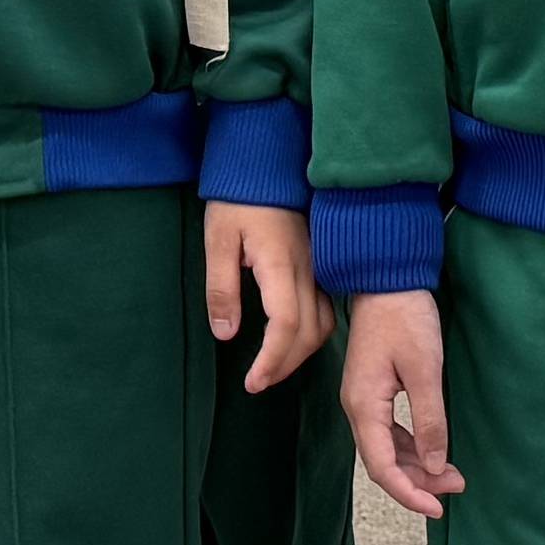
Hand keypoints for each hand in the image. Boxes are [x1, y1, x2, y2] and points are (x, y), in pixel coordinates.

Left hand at [207, 198, 323, 394]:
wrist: (268, 162)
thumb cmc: (239, 198)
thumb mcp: (218, 240)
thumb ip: (222, 288)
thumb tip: (226, 334)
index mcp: (281, 265)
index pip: (286, 326)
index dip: (271, 360)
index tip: (253, 381)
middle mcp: (308, 270)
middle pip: (309, 333)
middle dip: (285, 366)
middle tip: (258, 382)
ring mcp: (318, 267)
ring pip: (323, 324)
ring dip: (301, 354)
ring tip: (273, 367)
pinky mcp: (319, 264)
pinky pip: (325, 309)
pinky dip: (311, 334)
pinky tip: (292, 340)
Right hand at [343, 294, 455, 519]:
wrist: (387, 279)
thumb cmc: (405, 318)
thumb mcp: (424, 369)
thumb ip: (430, 419)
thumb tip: (436, 465)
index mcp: (364, 405)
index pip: (381, 466)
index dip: (408, 493)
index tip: (437, 508)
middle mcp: (357, 408)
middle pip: (383, 461)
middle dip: (419, 481)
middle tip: (457, 488)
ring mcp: (364, 400)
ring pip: (387, 448)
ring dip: (417, 466)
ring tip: (453, 475)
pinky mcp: (374, 390)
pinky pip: (389, 431)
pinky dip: (412, 446)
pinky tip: (434, 450)